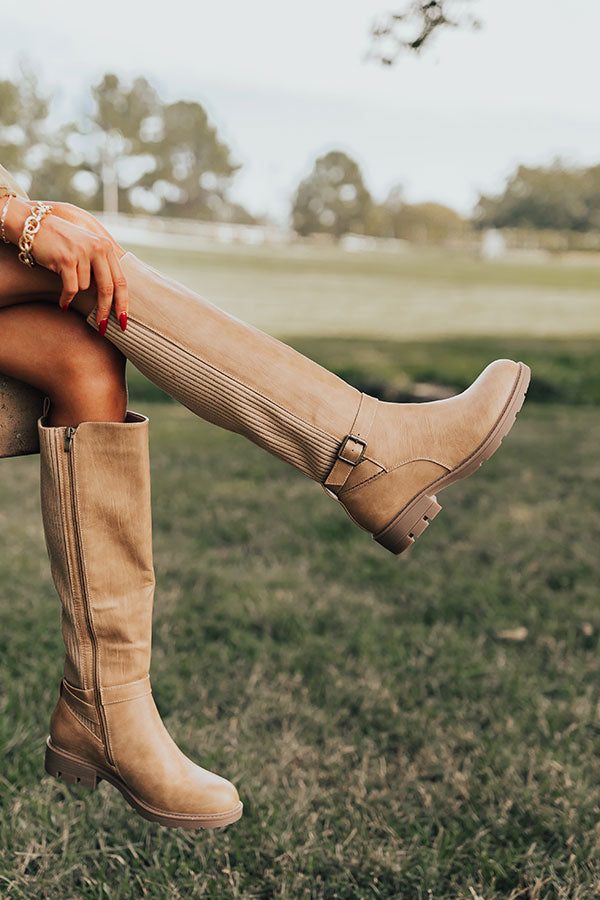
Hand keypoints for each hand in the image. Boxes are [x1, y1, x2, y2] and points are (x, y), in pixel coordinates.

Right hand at [4, 196, 127, 330]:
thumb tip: (111, 299)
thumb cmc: (61, 242)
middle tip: (103, 327)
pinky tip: (63, 303)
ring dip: (74, 289)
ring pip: (85, 288)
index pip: (121, 280)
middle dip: (105, 310)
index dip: (123, 302)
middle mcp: (98, 248)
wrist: (33, 225)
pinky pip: (72, 289)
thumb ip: (100, 267)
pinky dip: (67, 298)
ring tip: (64, 276)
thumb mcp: (86, 249)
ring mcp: (82, 253)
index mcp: (106, 247)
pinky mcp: (66, 259)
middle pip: (108, 288)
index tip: (123, 320)